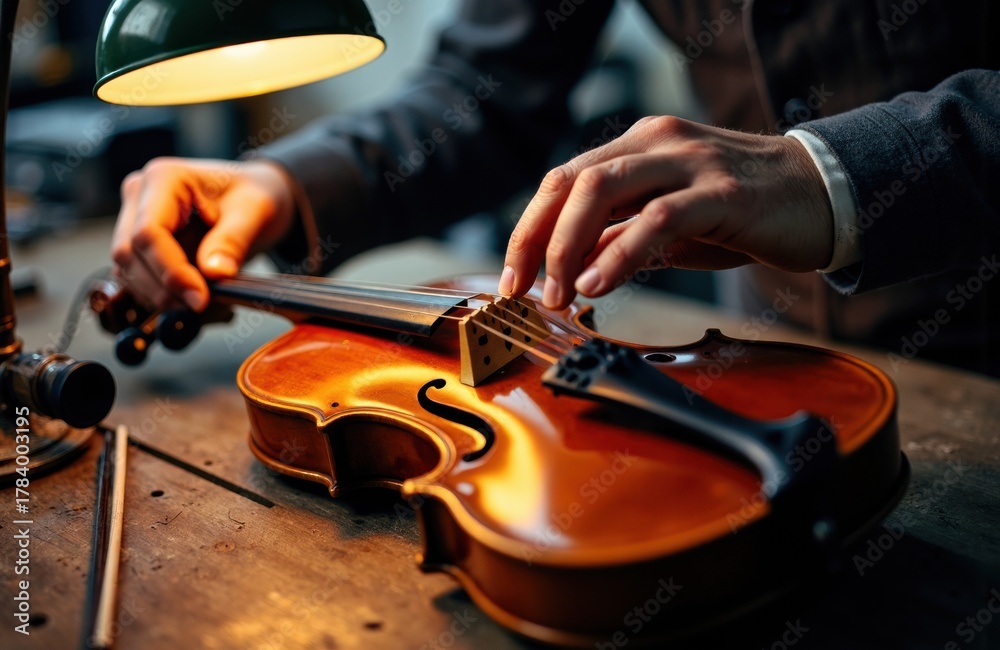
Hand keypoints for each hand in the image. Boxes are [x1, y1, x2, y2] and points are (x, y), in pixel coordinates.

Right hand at [111, 157, 296, 311]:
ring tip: (203, 302)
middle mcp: (140, 195)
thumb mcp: (255, 211)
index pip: (148, 233)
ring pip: (128, 270)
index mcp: (164, 178)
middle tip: (203, 304)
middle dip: (165, 288)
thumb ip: (233, 240)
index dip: (171, 271)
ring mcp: (134, 219)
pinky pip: (136, 278)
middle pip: (130, 254)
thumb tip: (214, 272)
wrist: (255, 198)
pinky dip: (161, 295)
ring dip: (161, 295)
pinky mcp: (139, 244)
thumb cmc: (255, 195)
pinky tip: (192, 298)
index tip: (200, 297)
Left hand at [497, 116, 833, 308]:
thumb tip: (567, 266)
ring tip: (556, 294)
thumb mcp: (669, 228)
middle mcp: (658, 142)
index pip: (563, 180)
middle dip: (535, 238)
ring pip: (603, 189)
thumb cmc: (743, 213)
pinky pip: (659, 218)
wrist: (826, 196)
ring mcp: (690, 161)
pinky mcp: (724, 192)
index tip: (513, 276)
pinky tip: (597, 284)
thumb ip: (620, 237)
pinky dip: (619, 252)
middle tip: (523, 289)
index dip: (528, 228)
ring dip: (568, 246)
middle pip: (571, 180)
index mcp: (639, 146)